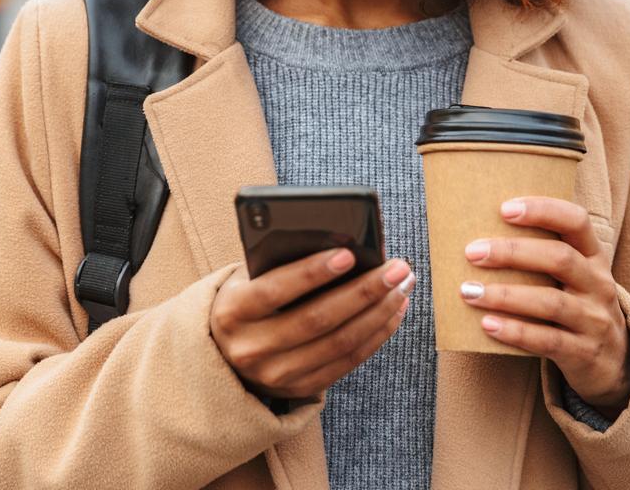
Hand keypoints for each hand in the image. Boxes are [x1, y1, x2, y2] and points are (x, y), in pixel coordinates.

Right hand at [211, 248, 414, 401]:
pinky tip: (394, 310)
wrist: (227, 352)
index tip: (349, 254)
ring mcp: (277, 374)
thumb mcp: (249, 277)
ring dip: (378, 312)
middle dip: (364, 291)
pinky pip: (348, 361)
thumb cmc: (248, 297)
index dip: (312, 272)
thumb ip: (281, 261)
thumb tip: (342, 242)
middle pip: (317, 319)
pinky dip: (376, 335)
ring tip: (402, 286)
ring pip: (340, 343)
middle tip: (398, 268)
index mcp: (232, 312)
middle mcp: (252, 348)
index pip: (274, 290)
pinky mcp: (301, 388)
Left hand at [459, 196, 629, 410]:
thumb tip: (482, 238)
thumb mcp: (574, 277)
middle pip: (559, 259)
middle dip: (513, 252)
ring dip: (506, 295)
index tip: (504, 209)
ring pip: (550, 302)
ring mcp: (594, 320)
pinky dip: (516, 331)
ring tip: (470, 292)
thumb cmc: (577, 306)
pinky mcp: (583, 352)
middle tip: (472, 252)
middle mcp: (598, 284)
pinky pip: (547, 340)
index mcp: (594, 257)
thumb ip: (542, 257)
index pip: (576, 222)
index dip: (543, 211)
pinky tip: (487, 324)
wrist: (614, 362)